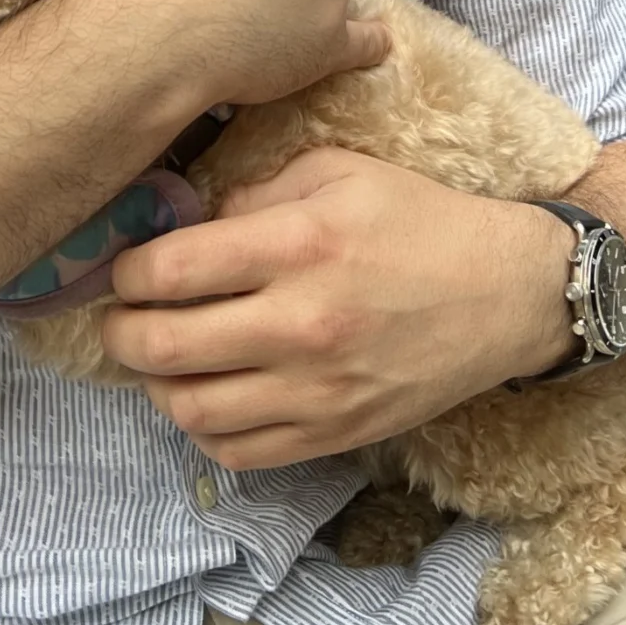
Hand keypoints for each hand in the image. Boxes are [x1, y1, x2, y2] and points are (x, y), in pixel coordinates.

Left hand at [102, 147, 575, 467]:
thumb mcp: (341, 171)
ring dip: (156, 386)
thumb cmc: (419, 221)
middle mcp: (302, 323)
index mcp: (300, 245)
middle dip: (122, 332)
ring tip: (159, 360)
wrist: (505, 294)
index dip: (127, 270)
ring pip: (191, 410)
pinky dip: (204, 429)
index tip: (126, 266)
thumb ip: (260, 191)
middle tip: (120, 318)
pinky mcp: (335, 433)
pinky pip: (239, 453)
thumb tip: (196, 225)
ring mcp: (318, 389)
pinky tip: (207, 396)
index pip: (171, 270)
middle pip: (164, 347)